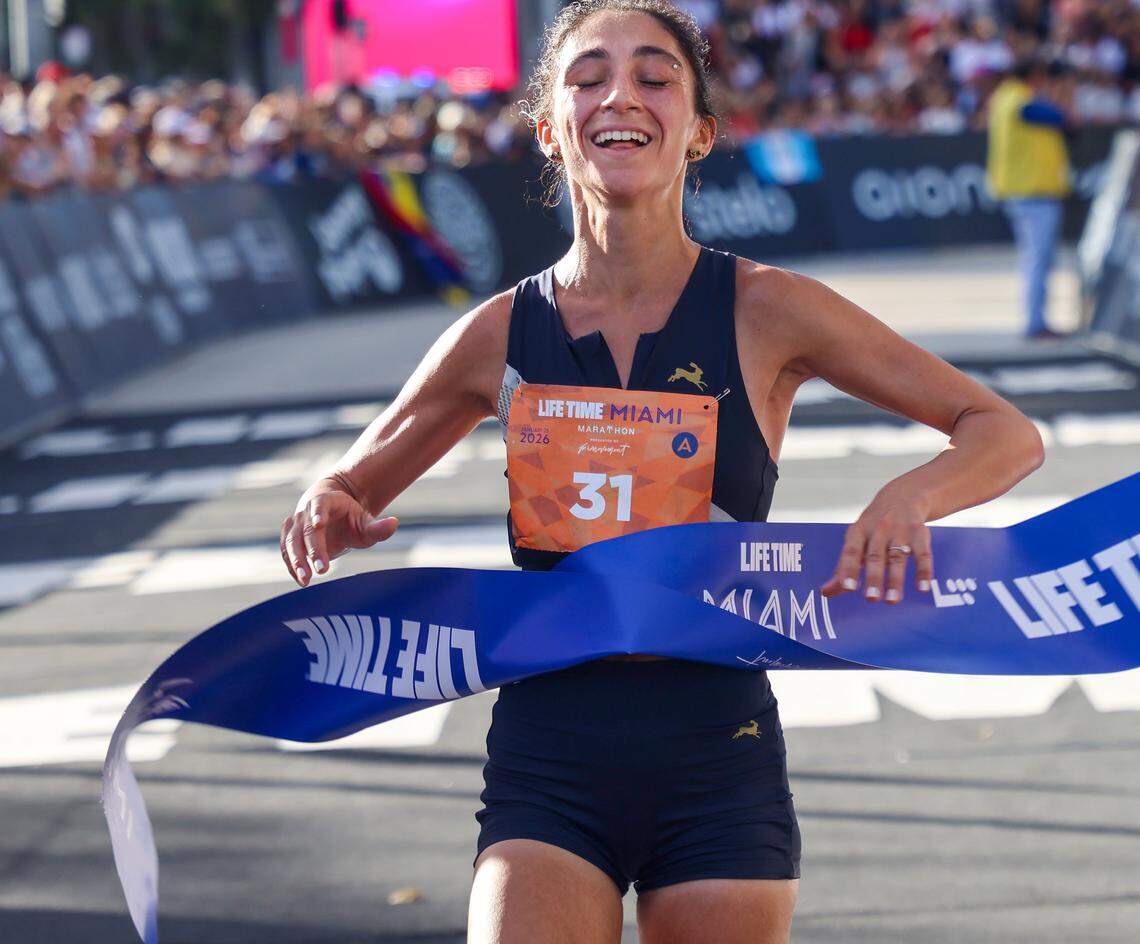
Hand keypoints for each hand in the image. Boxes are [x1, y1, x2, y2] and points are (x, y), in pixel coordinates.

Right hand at [280, 476, 398, 586]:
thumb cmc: (351, 518)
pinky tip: (301, 579)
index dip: (318, 512)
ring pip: (290, 542)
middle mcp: (306, 511)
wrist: (331, 513)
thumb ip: (377, 527)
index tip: (318, 523)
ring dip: (296, 561)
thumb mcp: (365, 522)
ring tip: (305, 579)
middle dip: (313, 550)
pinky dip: (292, 566)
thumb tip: (394, 523)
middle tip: (322, 569)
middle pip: (306, 530)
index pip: (320, 504)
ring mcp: (295, 524)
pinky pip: (286, 552)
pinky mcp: (289, 538)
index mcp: (326, 501)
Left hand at [820, 488, 932, 603]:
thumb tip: (826, 592)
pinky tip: (922, 588)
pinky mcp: (919, 533)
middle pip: (875, 556)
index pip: (852, 551)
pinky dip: (923, 571)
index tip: (847, 588)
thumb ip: (843, 568)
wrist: (903, 496)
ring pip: (897, 557)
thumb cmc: (873, 527)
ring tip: (892, 600)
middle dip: (873, 578)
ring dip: (895, 580)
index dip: (849, 569)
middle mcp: (878, 529)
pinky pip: (922, 553)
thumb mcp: (856, 540)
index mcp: (858, 531)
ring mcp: (900, 530)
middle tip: (871, 599)